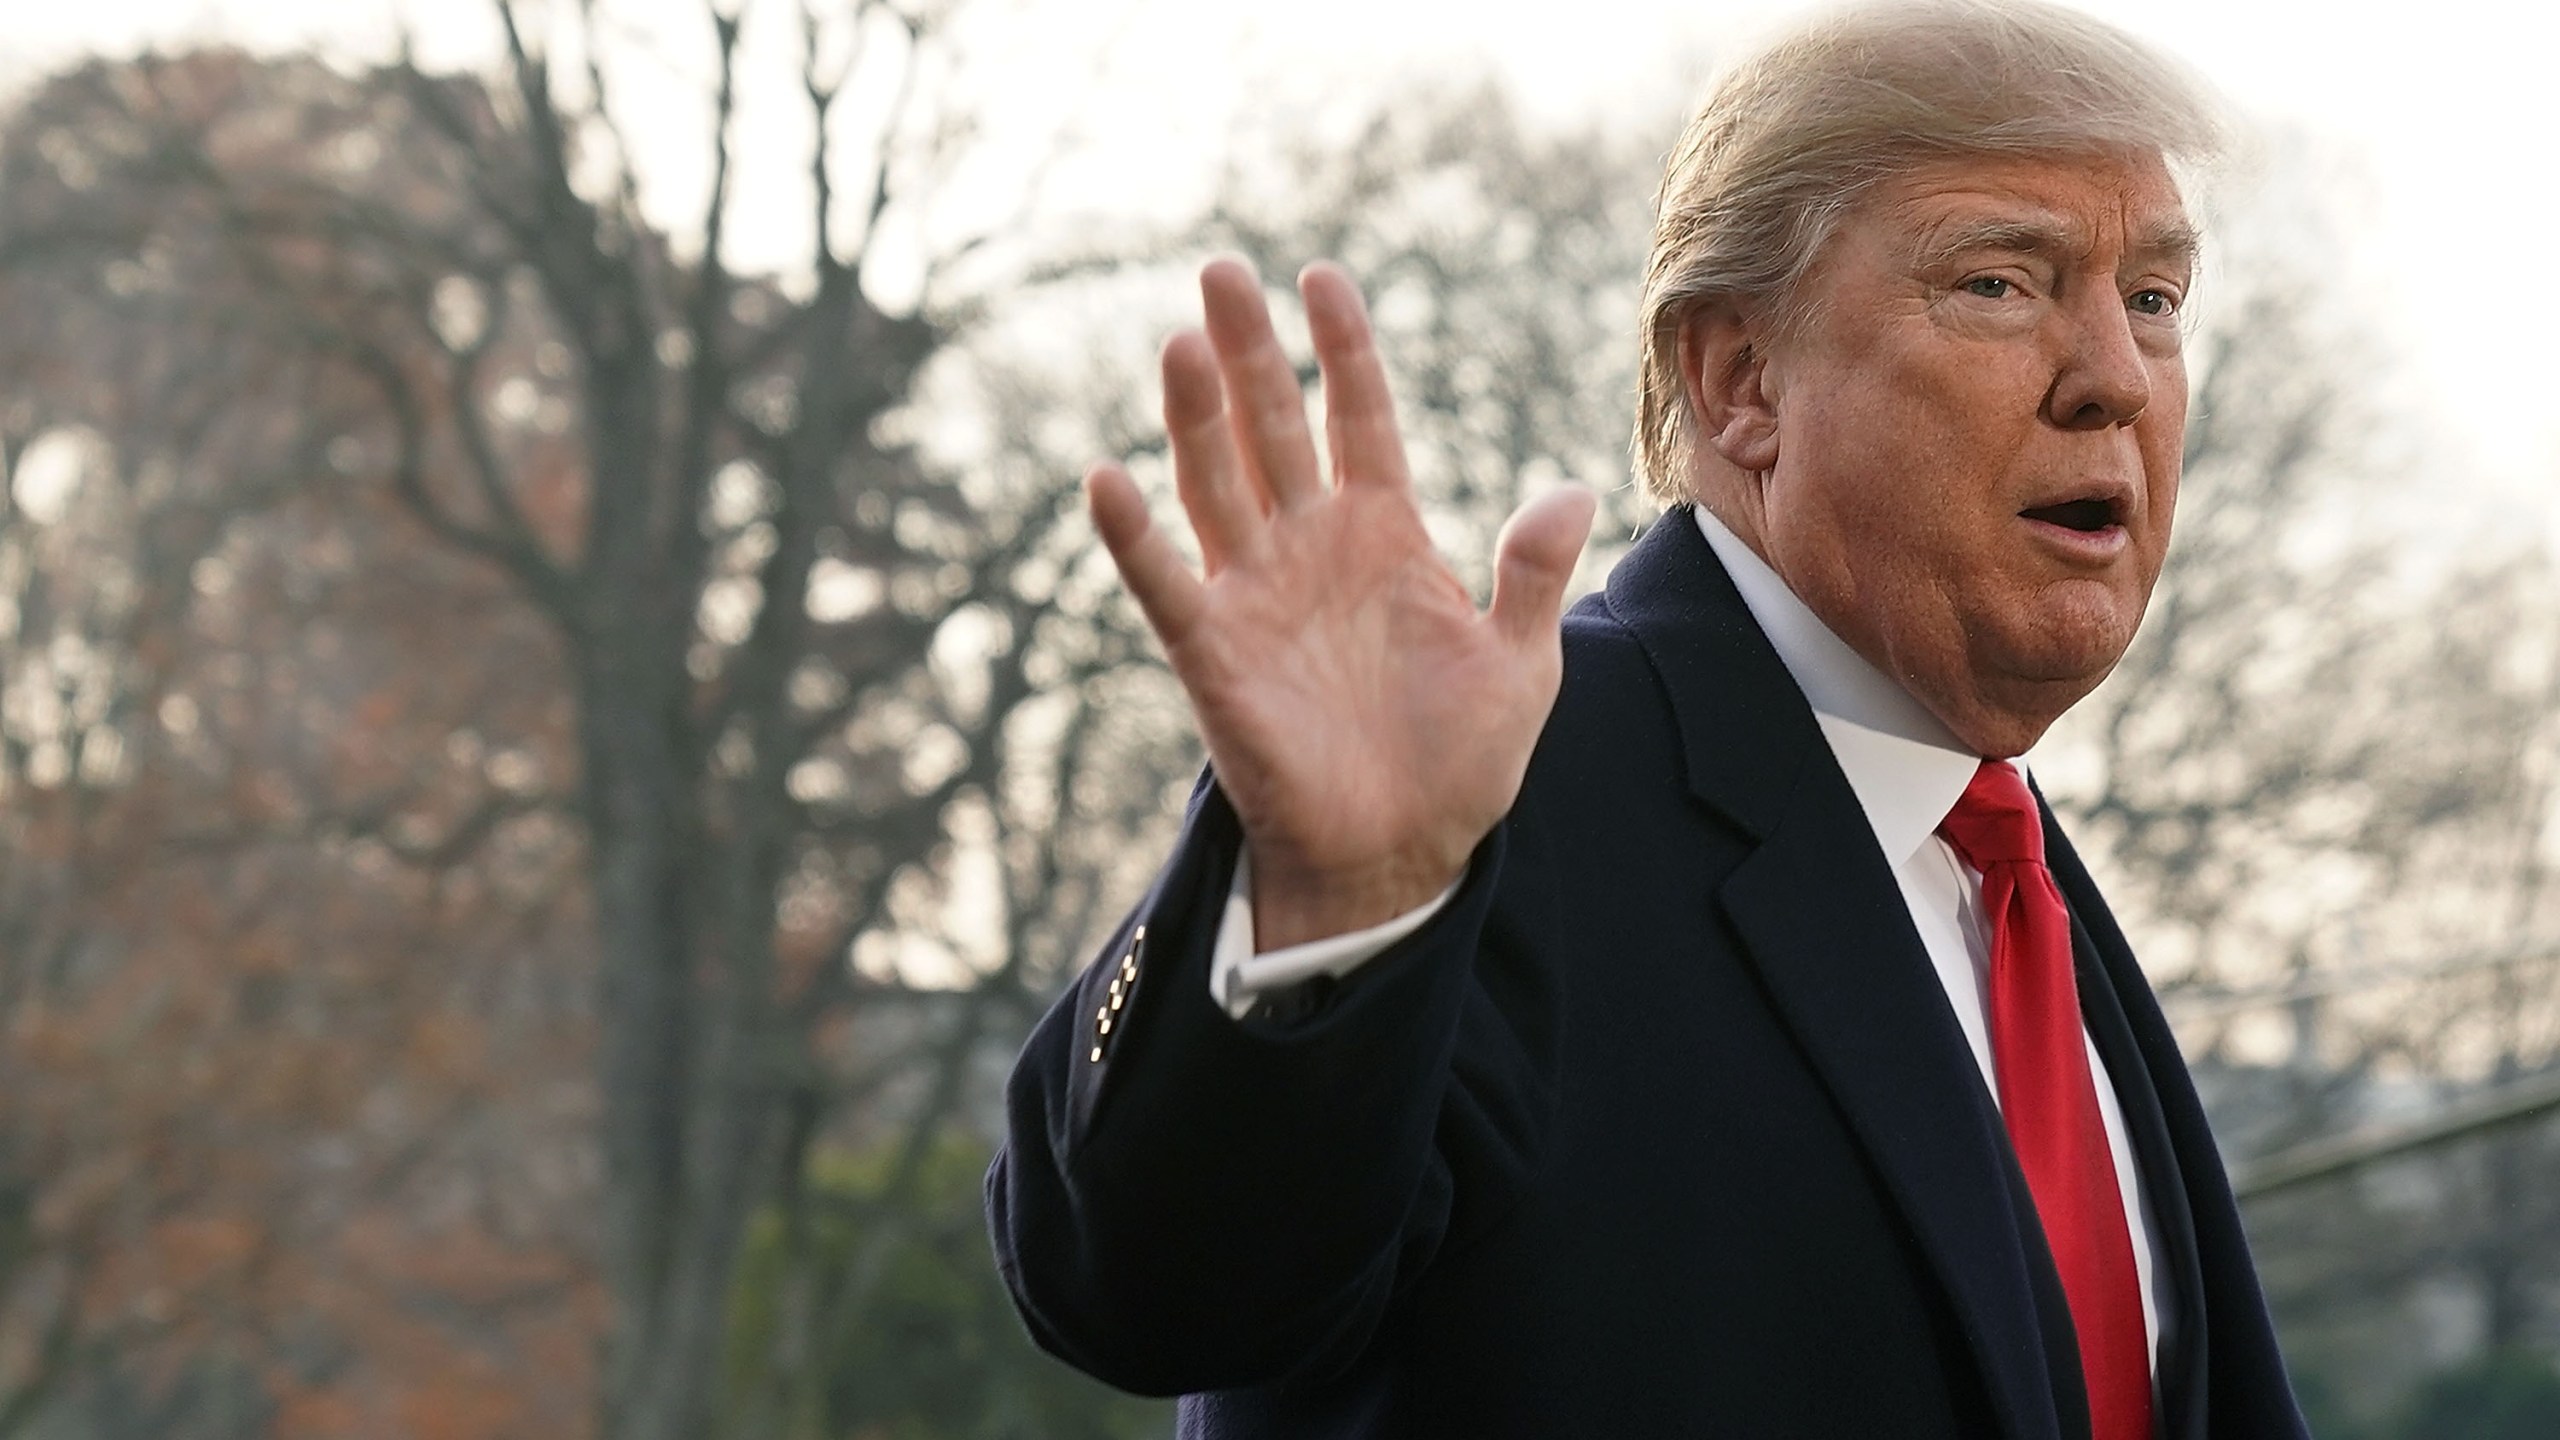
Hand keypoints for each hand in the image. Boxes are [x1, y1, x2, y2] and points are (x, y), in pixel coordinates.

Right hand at [1087, 258, 1595, 950]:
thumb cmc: (1460, 762)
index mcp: (1385, 534)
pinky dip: (1134, 537)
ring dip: (1195, 416)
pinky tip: (1109, 479)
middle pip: (1272, 427)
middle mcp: (1311, 547)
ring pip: (1216, 483)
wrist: (1402, 855)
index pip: (1356, 417)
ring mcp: (1257, 594)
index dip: (1342, 350)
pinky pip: (1166, 584)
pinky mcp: (1215, 654)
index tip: (1322, 278)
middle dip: (1250, 350)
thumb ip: (1530, 574)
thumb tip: (1571, 491)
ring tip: (1183, 342)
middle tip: (1221, 270)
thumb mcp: (1521, 663)